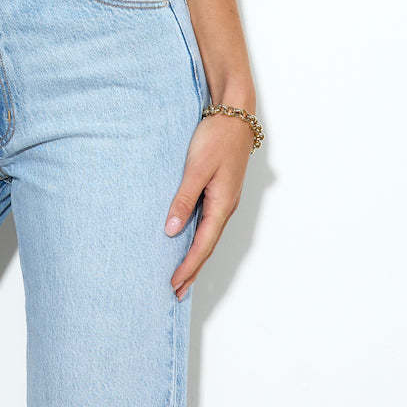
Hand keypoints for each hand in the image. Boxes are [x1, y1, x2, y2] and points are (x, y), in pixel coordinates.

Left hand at [164, 109, 253, 298]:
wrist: (236, 114)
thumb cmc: (217, 137)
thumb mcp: (196, 167)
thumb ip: (184, 198)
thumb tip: (171, 230)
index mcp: (222, 204)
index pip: (203, 245)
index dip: (188, 266)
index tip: (173, 284)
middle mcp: (225, 206)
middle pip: (207, 246)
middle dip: (192, 270)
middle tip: (176, 292)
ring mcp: (224, 199)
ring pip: (208, 235)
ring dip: (194, 256)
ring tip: (180, 274)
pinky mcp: (220, 190)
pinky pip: (208, 221)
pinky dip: (197, 237)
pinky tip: (187, 239)